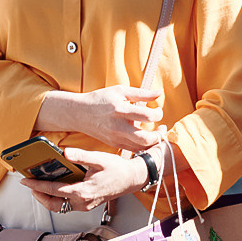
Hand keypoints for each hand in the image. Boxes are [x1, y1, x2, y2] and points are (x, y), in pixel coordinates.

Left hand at [23, 148, 146, 213]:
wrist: (132, 179)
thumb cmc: (117, 170)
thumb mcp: (99, 159)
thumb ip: (80, 156)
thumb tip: (64, 153)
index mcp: (83, 192)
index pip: (54, 190)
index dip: (37, 185)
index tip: (25, 180)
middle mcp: (82, 202)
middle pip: (53, 204)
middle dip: (39, 195)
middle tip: (30, 184)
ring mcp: (84, 205)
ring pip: (59, 207)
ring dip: (47, 198)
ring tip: (39, 186)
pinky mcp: (86, 205)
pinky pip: (66, 205)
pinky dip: (56, 198)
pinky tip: (54, 188)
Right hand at [40, 84, 164, 151]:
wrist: (79, 113)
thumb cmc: (101, 99)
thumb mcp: (120, 91)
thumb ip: (141, 93)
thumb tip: (159, 92)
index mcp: (120, 110)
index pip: (147, 116)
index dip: (158, 114)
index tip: (157, 111)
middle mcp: (118, 126)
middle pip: (146, 138)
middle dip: (159, 135)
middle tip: (162, 128)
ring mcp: (116, 137)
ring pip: (141, 147)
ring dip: (153, 142)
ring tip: (156, 133)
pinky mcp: (114, 144)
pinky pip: (133, 149)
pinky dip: (143, 146)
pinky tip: (146, 137)